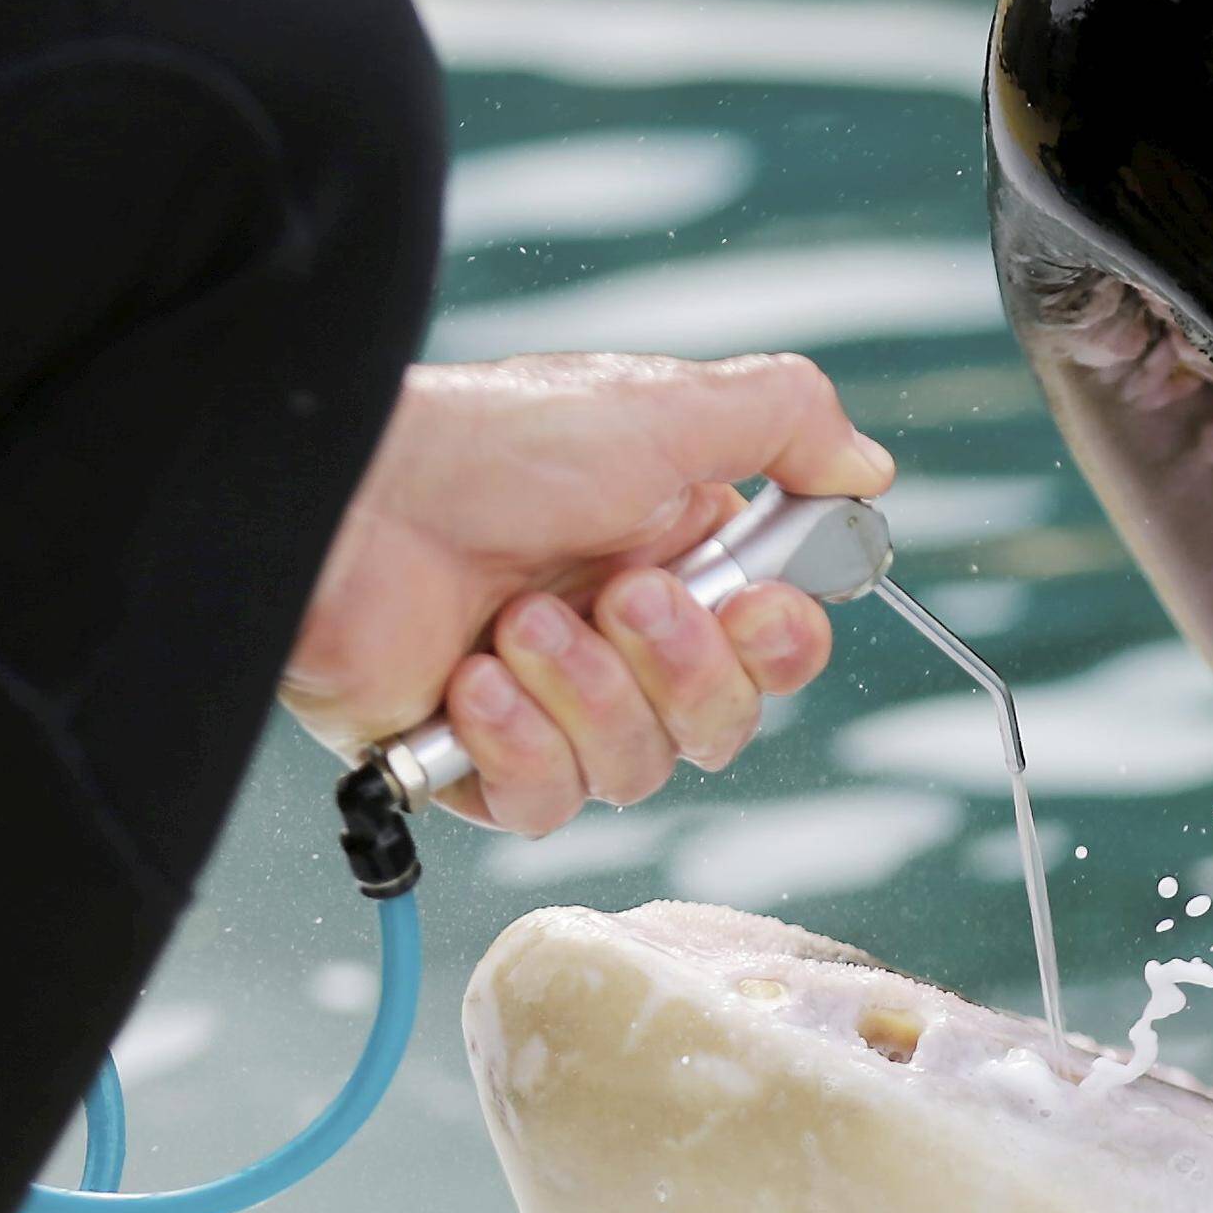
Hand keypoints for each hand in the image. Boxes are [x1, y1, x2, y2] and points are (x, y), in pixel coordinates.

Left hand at [285, 351, 891, 834]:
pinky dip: (518, 745)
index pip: (773, 647)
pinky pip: (544, 806)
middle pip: (720, 725)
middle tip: (620, 597)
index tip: (753, 606)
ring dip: (586, 695)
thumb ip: (783, 422)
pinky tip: (472, 683)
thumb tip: (869, 469)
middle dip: (680, 670)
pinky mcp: (473, 760)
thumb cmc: (487, 443)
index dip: (776, 645)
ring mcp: (546, 704)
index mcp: (672, 557)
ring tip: (516, 623)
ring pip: (636, 770)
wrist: (343, 500)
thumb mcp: (657, 407)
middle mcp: (616, 637)